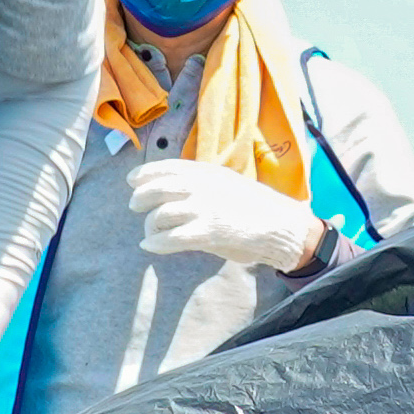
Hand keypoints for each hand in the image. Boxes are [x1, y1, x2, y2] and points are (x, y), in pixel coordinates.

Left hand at [128, 157, 327, 275]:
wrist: (281, 225)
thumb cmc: (256, 208)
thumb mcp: (227, 184)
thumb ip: (203, 185)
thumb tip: (175, 193)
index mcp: (208, 172)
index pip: (168, 167)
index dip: (146, 173)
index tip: (132, 180)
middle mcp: (203, 186)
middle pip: (157, 188)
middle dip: (141, 197)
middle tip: (134, 206)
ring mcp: (205, 208)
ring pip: (161, 215)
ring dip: (150, 226)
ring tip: (150, 234)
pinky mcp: (209, 231)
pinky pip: (172, 238)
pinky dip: (157, 243)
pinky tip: (150, 246)